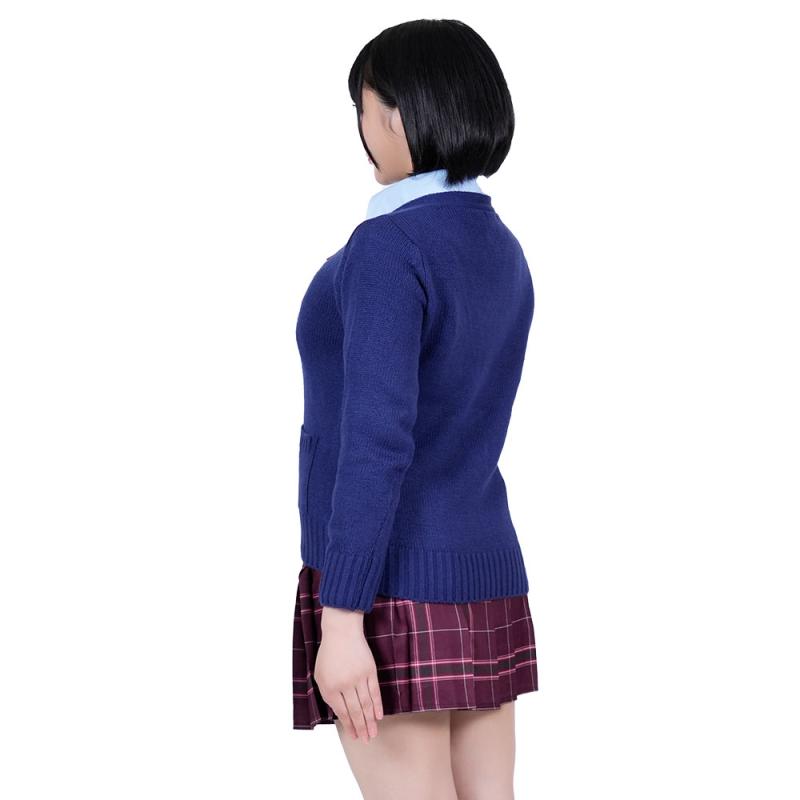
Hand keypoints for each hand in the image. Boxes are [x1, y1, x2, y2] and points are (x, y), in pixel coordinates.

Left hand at [313, 607, 383, 740]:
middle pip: (355, 711)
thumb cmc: (329, 653)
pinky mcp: (370, 670)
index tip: (354, 736)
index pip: (341, 712)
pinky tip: (379, 716)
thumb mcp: (320, 674)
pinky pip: (375, 692)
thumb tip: (338, 711)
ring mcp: (358, 677)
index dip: (348, 725)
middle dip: (361, 728)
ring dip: (370, 721)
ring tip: (373, 734)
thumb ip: (328, 694)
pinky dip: (377, 705)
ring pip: (366, 704)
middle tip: (366, 741)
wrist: (341, 631)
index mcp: (330, 686)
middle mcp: (345, 684)